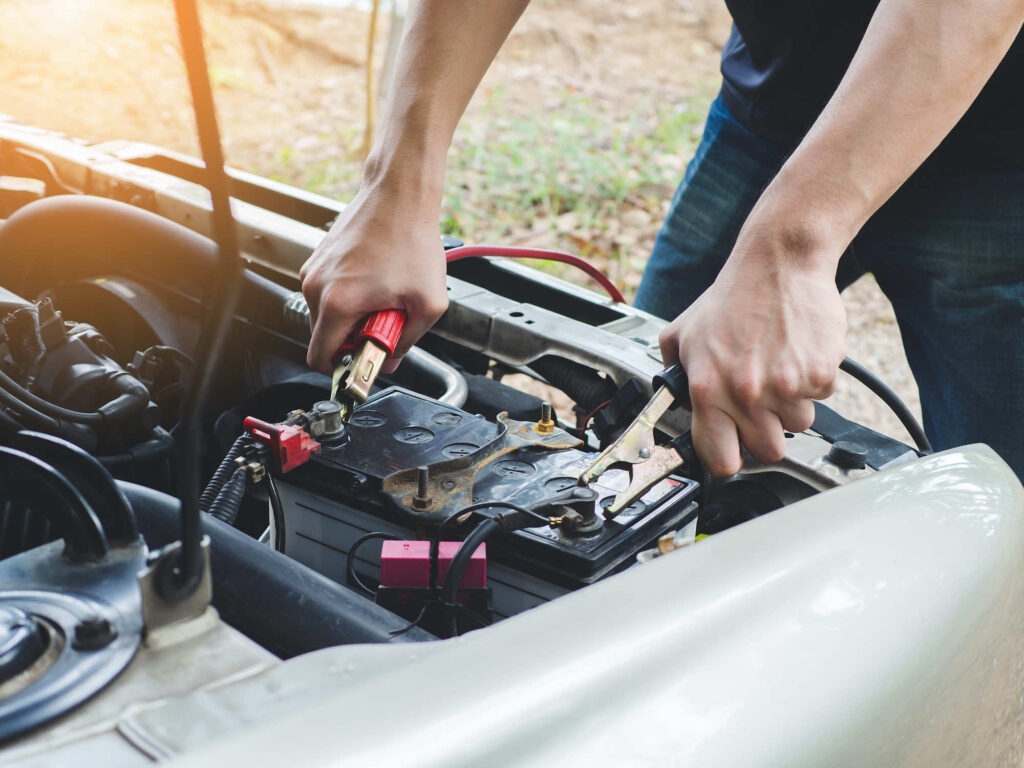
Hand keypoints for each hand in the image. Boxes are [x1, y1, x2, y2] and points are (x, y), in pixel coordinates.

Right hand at [300, 180, 447, 373]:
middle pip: (324, 337)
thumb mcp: (428, 304)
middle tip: (385, 322)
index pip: (319, 359)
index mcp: (337, 303)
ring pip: (327, 314)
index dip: (343, 369)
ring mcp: (314, 270)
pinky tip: (376, 280)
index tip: (365, 362)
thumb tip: (391, 358)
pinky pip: (329, 292)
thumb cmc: (412, 239)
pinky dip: (350, 296)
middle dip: (353, 339)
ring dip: (353, 316)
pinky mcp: (318, 258)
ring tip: (384, 297)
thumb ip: (407, 341)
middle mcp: (316, 286)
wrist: (400, 194)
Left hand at [658, 225, 846, 476]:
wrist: (778, 264)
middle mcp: (746, 394)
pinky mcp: (819, 374)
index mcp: (708, 390)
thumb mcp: (682, 334)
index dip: (727, 457)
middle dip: (766, 431)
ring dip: (791, 405)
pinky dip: (813, 381)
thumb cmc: (732, 298)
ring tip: (778, 369)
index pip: (720, 460)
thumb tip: (670, 403)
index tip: (731, 449)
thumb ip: (673, 373)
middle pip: (768, 451)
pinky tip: (796, 354)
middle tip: (761, 402)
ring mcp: (786, 386)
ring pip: (799, 426)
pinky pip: (822, 398)